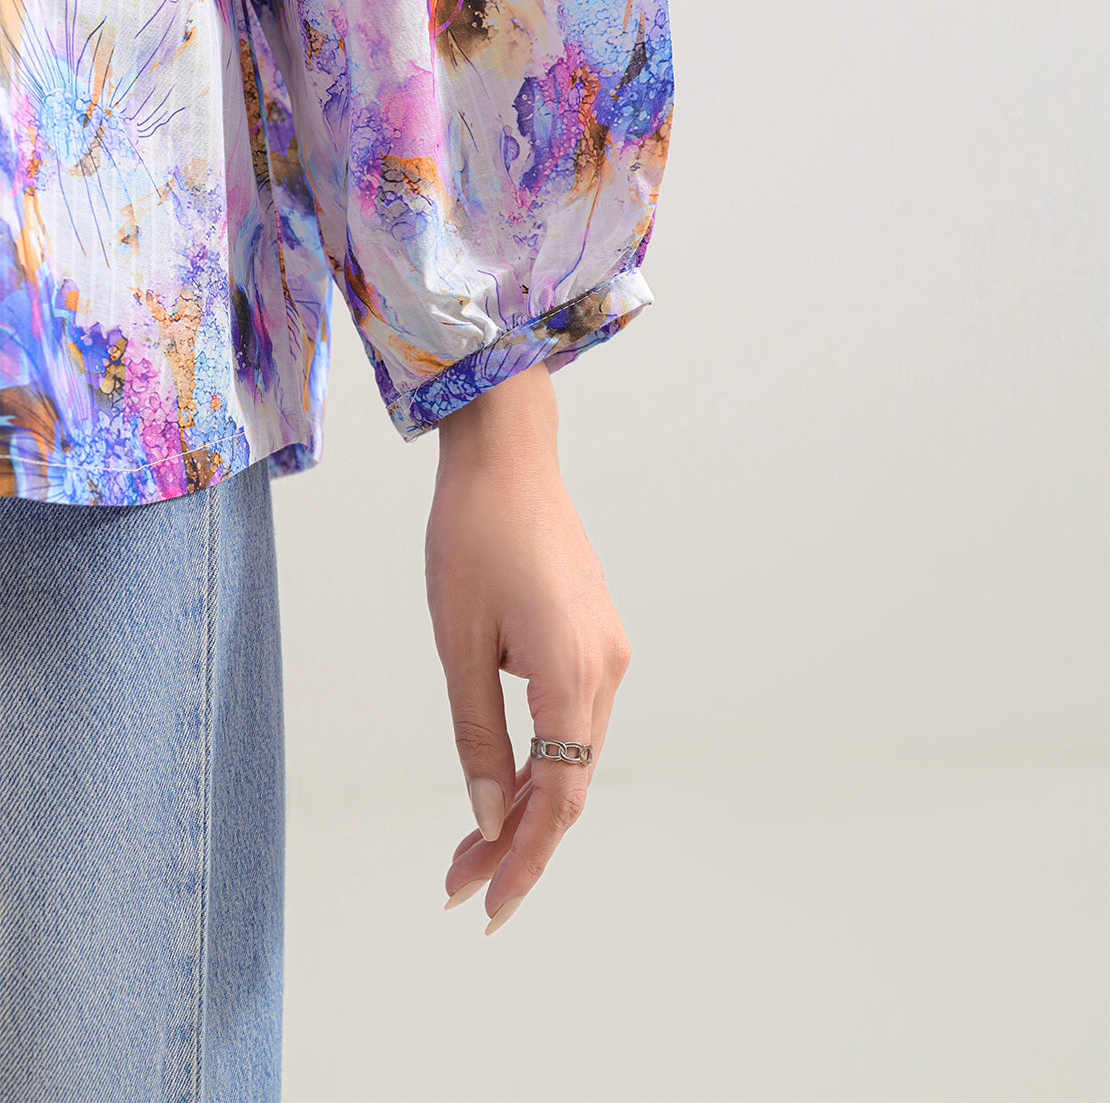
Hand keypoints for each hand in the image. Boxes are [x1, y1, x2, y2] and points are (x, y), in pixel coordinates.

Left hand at [425, 360, 630, 933]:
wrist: (507, 457)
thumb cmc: (473, 535)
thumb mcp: (458, 642)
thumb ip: (476, 733)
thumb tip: (486, 816)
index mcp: (574, 669)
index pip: (559, 794)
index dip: (525, 859)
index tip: (489, 905)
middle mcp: (606, 666)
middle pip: (570, 782)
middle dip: (517, 842)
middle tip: (459, 888)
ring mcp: (606, 649)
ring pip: (572, 753)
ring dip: (525, 803)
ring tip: (469, 851)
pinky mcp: (593, 636)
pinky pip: (572, 717)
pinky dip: (538, 758)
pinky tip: (501, 786)